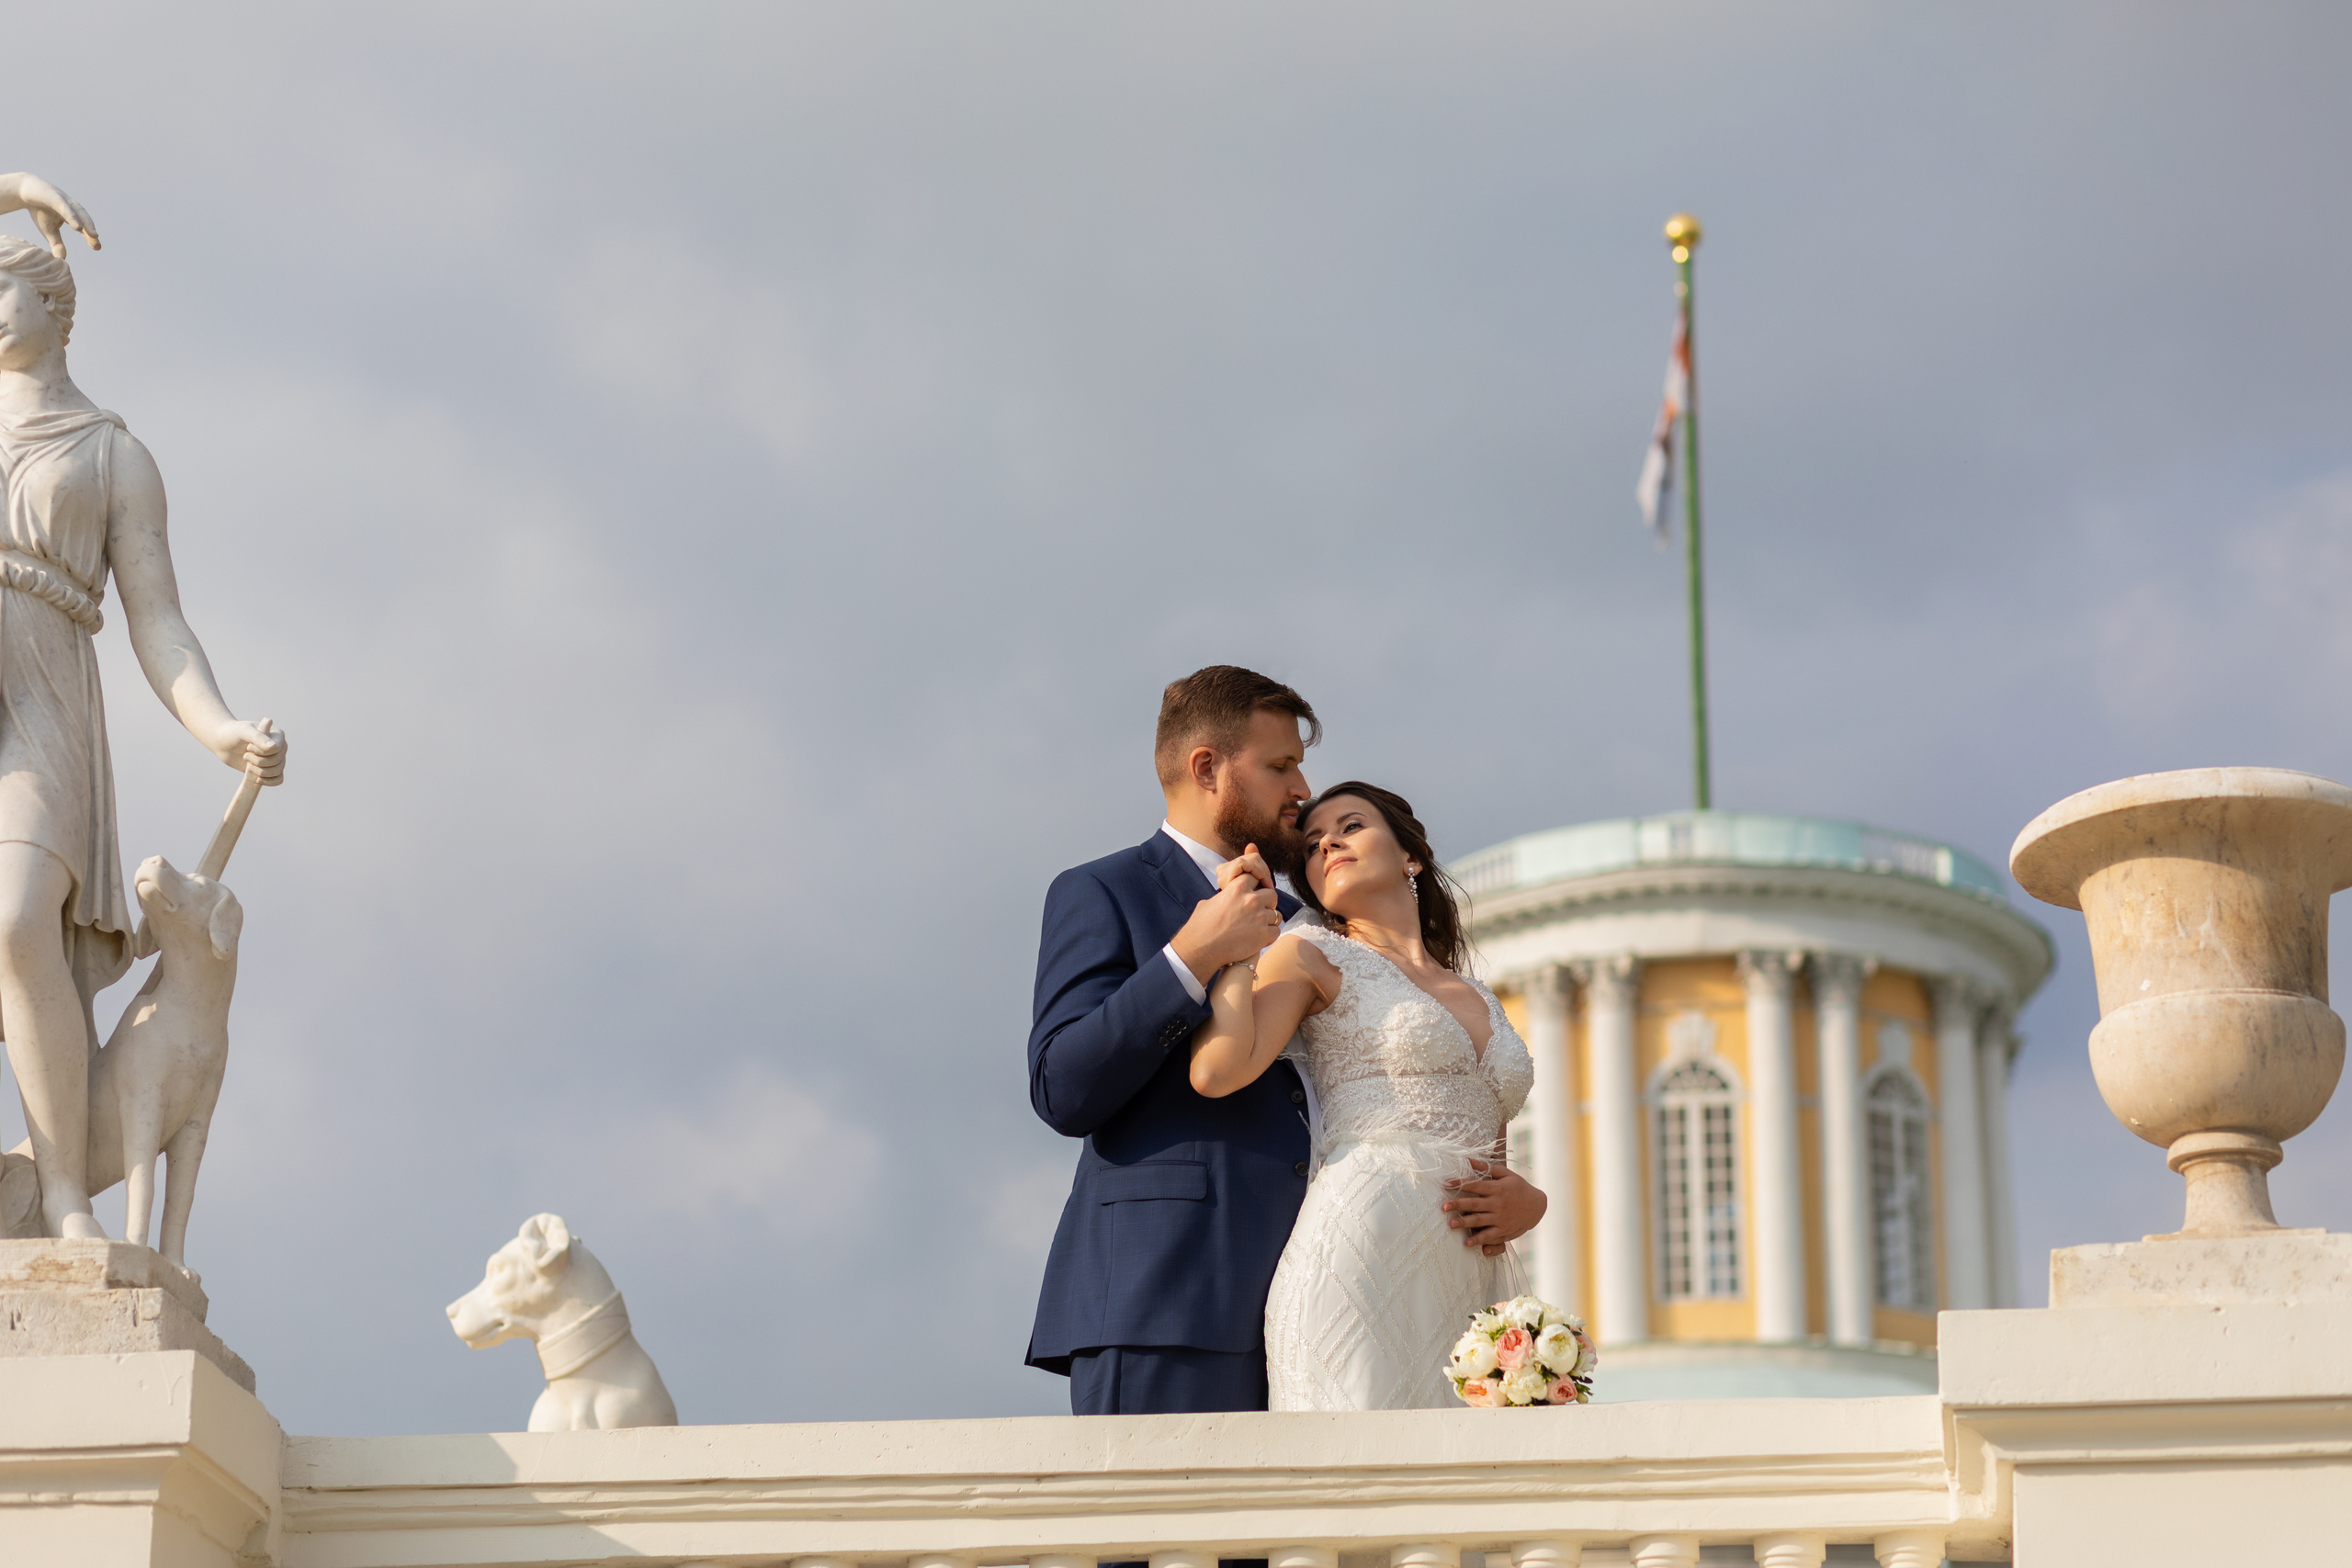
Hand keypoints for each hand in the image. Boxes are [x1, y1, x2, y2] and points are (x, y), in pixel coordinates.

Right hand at [0, 174, 99, 258]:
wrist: (23, 190)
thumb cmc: (39, 210)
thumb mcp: (49, 230)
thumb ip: (57, 244)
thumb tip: (63, 260)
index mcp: (72, 215)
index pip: (84, 227)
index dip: (90, 237)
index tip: (98, 248)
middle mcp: (71, 207)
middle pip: (85, 220)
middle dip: (91, 232)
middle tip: (97, 244)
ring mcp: (64, 200)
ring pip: (79, 212)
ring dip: (87, 224)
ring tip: (94, 235)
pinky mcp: (54, 196)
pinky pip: (65, 207)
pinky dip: (72, 216)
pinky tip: (77, 226)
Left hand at [211, 717, 286, 784]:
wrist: (222, 743)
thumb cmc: (233, 733)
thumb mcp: (244, 732)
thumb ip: (259, 738)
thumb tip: (274, 748)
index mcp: (277, 735)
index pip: (277, 749)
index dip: (262, 752)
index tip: (248, 747)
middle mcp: (279, 747)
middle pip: (278, 761)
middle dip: (259, 762)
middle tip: (245, 755)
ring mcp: (275, 758)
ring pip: (277, 771)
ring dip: (260, 771)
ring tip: (248, 765)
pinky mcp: (269, 769)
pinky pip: (278, 779)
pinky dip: (269, 782)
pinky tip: (257, 779)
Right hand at [1169, 849, 1281, 984]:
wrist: (1201, 949)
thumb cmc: (1201, 927)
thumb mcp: (1209, 903)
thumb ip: (1223, 897)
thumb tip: (1225, 897)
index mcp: (1237, 888)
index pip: (1255, 879)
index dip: (1255, 887)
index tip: (1253, 894)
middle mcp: (1251, 900)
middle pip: (1271, 895)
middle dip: (1267, 903)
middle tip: (1260, 912)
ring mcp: (1260, 917)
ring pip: (1276, 914)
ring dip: (1268, 921)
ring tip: (1258, 929)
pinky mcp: (1264, 934)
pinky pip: (1276, 931)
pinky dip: (1270, 936)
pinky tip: (1261, 939)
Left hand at [1441, 1159, 1546, 1256]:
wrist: (1537, 1206)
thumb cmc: (1519, 1187)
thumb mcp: (1506, 1174)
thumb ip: (1487, 1167)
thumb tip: (1468, 1159)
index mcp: (1497, 1188)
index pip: (1475, 1185)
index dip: (1460, 1184)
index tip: (1445, 1184)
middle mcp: (1497, 1203)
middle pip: (1474, 1204)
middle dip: (1458, 1205)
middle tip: (1444, 1206)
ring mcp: (1500, 1218)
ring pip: (1479, 1221)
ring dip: (1465, 1223)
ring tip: (1451, 1224)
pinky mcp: (1503, 1230)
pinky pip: (1490, 1236)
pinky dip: (1479, 1239)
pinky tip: (1467, 1242)